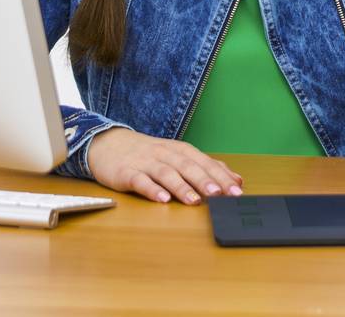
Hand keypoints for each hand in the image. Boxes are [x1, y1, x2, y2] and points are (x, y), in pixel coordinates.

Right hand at [86, 127, 242, 204]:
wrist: (108, 144)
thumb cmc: (149, 154)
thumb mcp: (178, 156)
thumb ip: (206, 167)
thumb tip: (236, 179)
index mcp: (180, 150)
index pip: (204, 162)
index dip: (221, 176)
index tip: (237, 190)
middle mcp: (165, 154)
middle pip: (188, 166)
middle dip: (205, 180)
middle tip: (220, 194)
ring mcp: (145, 163)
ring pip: (166, 173)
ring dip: (181, 187)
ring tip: (194, 201)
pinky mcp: (127, 173)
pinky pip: (140, 181)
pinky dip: (152, 190)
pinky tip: (162, 200)